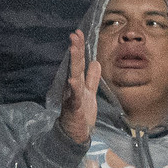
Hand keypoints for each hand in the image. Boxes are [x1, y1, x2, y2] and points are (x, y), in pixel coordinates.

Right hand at [60, 30, 102, 146]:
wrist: (75, 134)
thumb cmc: (81, 113)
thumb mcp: (89, 92)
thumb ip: (92, 78)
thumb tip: (96, 62)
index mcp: (77, 83)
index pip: (78, 62)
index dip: (79, 48)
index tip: (79, 33)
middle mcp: (72, 87)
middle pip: (74, 65)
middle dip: (75, 49)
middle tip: (74, 34)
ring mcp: (71, 96)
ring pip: (72, 76)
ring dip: (73, 63)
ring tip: (74, 49)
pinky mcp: (73, 108)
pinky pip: (74, 97)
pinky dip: (74, 88)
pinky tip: (73, 79)